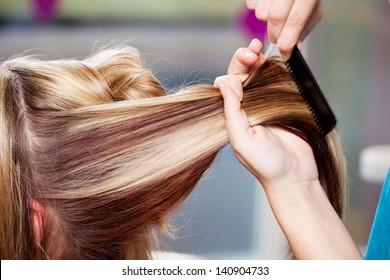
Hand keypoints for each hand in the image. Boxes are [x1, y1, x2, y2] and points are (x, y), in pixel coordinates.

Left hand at [215, 39, 318, 191]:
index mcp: (232, 117)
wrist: (295, 177)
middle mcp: (246, 109)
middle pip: (240, 77)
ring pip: (258, 77)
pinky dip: (276, 70)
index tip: (242, 66)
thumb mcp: (242, 141)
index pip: (225, 88)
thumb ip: (232, 114)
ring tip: (259, 49)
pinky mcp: (284, 106)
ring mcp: (265, 106)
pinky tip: (276, 60)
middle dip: (243, 61)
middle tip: (251, 51)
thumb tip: (226, 84)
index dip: (231, 73)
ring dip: (257, 61)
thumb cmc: (266, 165)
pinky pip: (277, 83)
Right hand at [246, 0, 321, 59]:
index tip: (285, 54)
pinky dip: (257, 8)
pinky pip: (251, 4)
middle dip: (275, 35)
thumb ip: (303, 27)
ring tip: (275, 14)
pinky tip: (268, 3)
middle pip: (276, 18)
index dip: (288, 42)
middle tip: (278, 38)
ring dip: (265, 21)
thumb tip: (295, 48)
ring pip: (261, 13)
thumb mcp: (312, 7)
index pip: (295, 21)